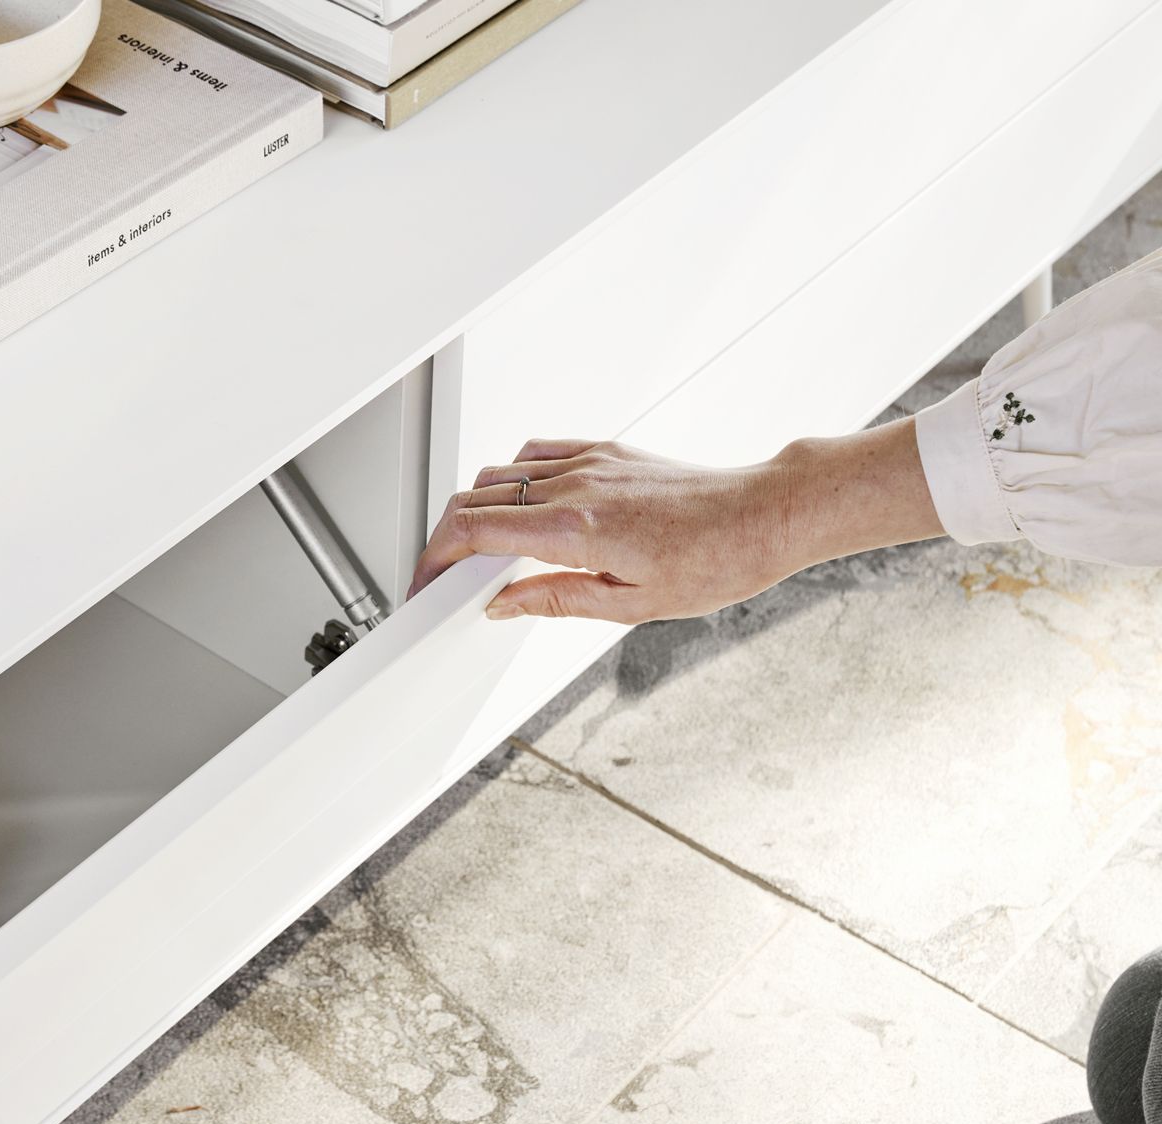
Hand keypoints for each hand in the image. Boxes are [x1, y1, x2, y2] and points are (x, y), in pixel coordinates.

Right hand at [407, 419, 943, 623]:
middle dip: (443, 538)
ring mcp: (589, 462)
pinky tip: (520, 507)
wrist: (765, 516)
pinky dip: (511, 479)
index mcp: (575, 528)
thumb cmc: (716, 560)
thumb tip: (502, 605)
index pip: (474, 532)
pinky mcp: (606, 451)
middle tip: (440, 575)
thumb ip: (552, 600)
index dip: (435, 558)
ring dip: (474, 509)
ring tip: (477, 548)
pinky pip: (535, 455)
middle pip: (474, 499)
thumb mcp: (628, 605)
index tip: (426, 583)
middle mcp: (575, 485)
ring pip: (499, 474)